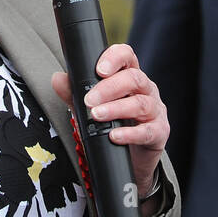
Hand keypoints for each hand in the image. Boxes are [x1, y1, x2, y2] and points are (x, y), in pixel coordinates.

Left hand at [52, 43, 168, 197]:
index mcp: (130, 78)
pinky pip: (147, 131)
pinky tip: (114, 136)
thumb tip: (58, 78)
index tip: (99, 69)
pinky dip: (129, 133)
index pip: (127, 56)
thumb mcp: (92, 108)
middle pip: (134, 78)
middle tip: (89, 100)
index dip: (115, 58)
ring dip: (116, 108)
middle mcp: (146, 90)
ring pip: (140, 103)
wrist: (132, 160)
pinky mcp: (159, 132)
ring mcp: (155, 111)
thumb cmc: (113, 126)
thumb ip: (74, 94)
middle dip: (109, 87)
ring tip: (96, 115)